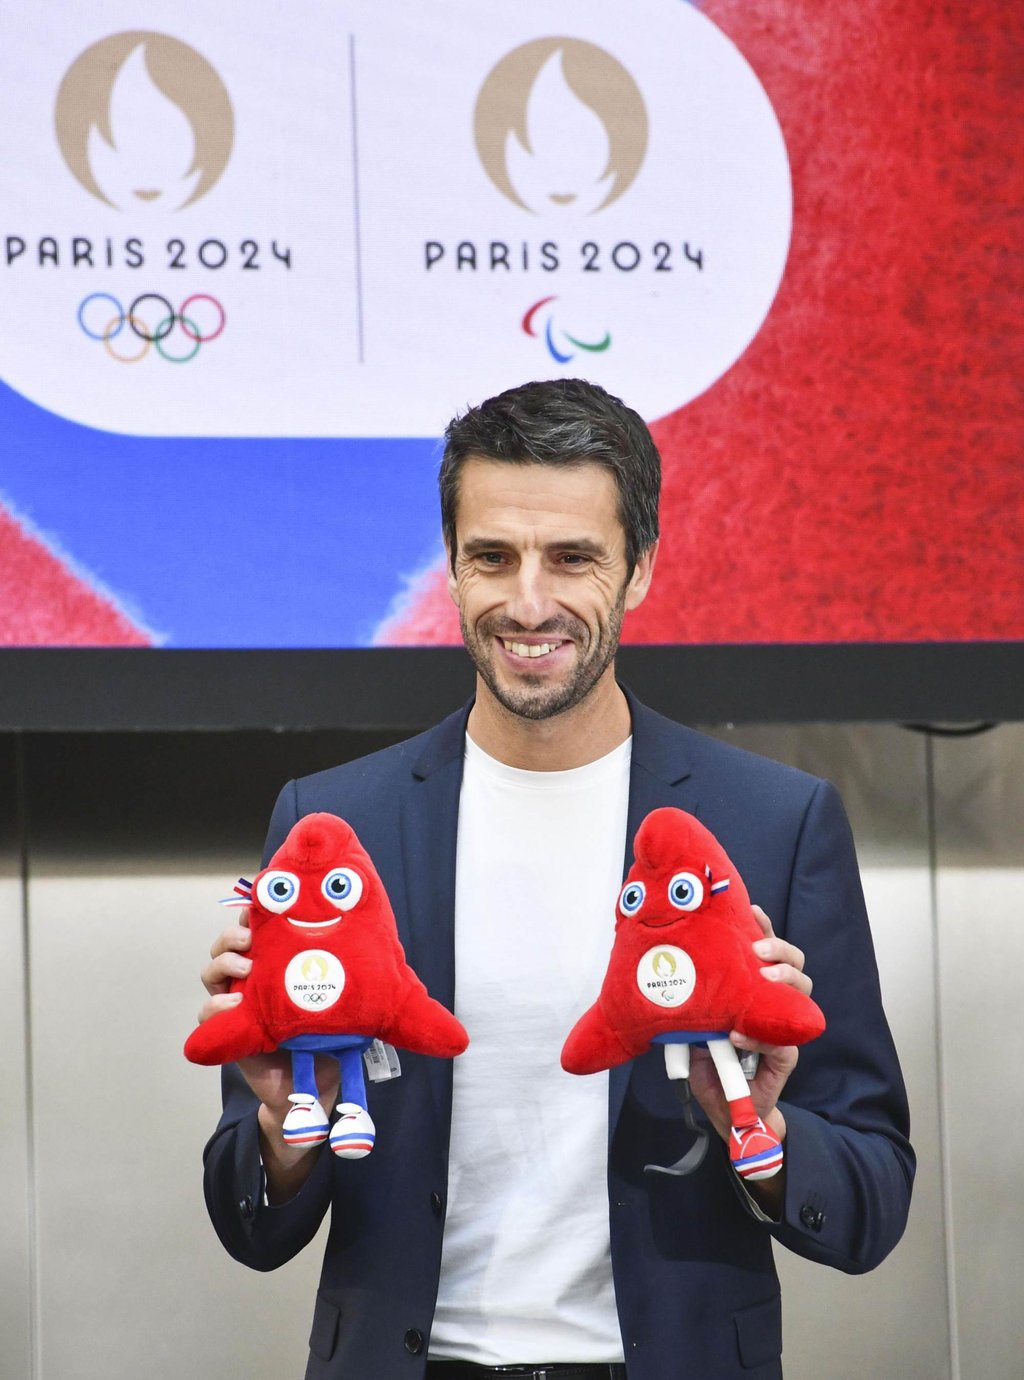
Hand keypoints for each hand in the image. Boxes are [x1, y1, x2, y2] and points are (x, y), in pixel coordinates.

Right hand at [198, 915, 338, 1125]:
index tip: (264, 907)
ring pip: (211, 973)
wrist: (316, 1089)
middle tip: (250, 938)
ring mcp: (238, 1004)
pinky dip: (215, 1007)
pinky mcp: (229, 1032)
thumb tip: (382, 963)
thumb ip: (352, 985)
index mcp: (278, 965)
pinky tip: (235, 1005)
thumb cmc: (330, 1040)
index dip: (254, 915)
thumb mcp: (343, 1005)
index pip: (258, 931)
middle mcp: (254, 980)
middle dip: (232, 935)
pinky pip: (207, 1016)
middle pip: (226, 945)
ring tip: (247, 969)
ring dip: (223, 964)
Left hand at [687, 907, 808, 1144]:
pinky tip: (739, 1033)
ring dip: (784, 981)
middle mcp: (773, 1003)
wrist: (721, 1108)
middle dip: (781, 950)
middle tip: (758, 950)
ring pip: (802, 996)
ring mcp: (782, 1030)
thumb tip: (666, 968)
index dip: (763, 928)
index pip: (766, 951)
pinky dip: (761, 1038)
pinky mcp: (784, 1060)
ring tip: (764, 977)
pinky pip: (783, 1044)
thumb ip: (688, 1000)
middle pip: (795, 966)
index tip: (752, 909)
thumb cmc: (708, 1060)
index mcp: (753, 988)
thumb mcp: (691, 1023)